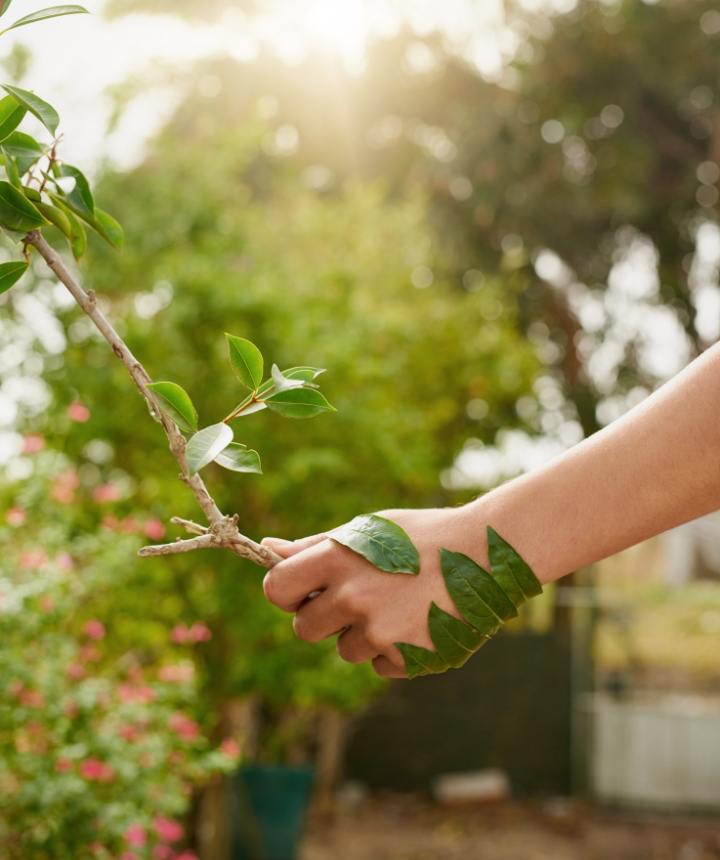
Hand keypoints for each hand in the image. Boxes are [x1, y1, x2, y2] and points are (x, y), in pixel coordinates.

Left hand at [261, 504, 485, 677]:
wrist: (487, 553)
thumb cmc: (421, 536)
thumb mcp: (368, 530)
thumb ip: (315, 546)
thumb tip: (268, 546)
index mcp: (337, 559)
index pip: (276, 589)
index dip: (285, 593)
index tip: (302, 592)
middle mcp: (352, 597)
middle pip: (304, 629)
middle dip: (322, 619)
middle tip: (358, 599)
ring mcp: (379, 632)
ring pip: (345, 650)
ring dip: (364, 635)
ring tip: (401, 604)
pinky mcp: (405, 659)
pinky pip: (380, 665)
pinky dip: (395, 651)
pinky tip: (421, 621)